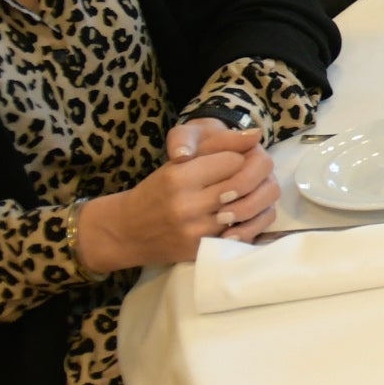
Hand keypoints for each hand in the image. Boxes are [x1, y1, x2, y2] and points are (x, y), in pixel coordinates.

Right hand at [75, 121, 276, 271]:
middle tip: (242, 180)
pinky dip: (247, 224)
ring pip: (245, 210)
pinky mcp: (202, 250)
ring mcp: (196, 230)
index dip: (237, 159)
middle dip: (248, 180)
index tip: (231, 162)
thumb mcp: (177, 163)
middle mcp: (187, 204)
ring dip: (249, 202)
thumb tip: (256, 134)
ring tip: (242, 197)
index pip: (233, 161)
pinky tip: (240, 217)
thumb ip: (217, 146)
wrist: (127, 231)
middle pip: (241, 185)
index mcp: (179, 177)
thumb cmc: (156, 191)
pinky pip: (241, 234)